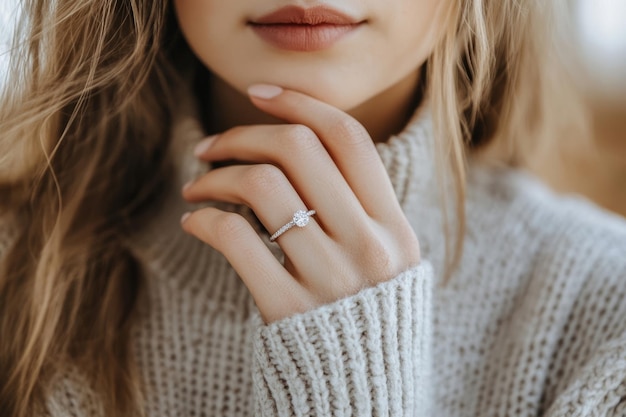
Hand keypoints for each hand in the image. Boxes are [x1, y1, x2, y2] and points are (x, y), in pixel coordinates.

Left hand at [181, 85, 419, 322]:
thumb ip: (360, 210)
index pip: (349, 138)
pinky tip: (195, 220)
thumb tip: (299, 151)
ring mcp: (330, 279)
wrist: (362, 397)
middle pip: (298, 150)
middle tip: (212, 146)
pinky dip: (204, 218)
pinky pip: (236, 238)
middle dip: (243, 134)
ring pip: (262, 186)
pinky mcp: (287, 310)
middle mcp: (368, 247)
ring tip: (197, 186)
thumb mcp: (385, 261)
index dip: (300, 103)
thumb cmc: (365, 319)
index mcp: (395, 229)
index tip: (259, 93)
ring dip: (215, 175)